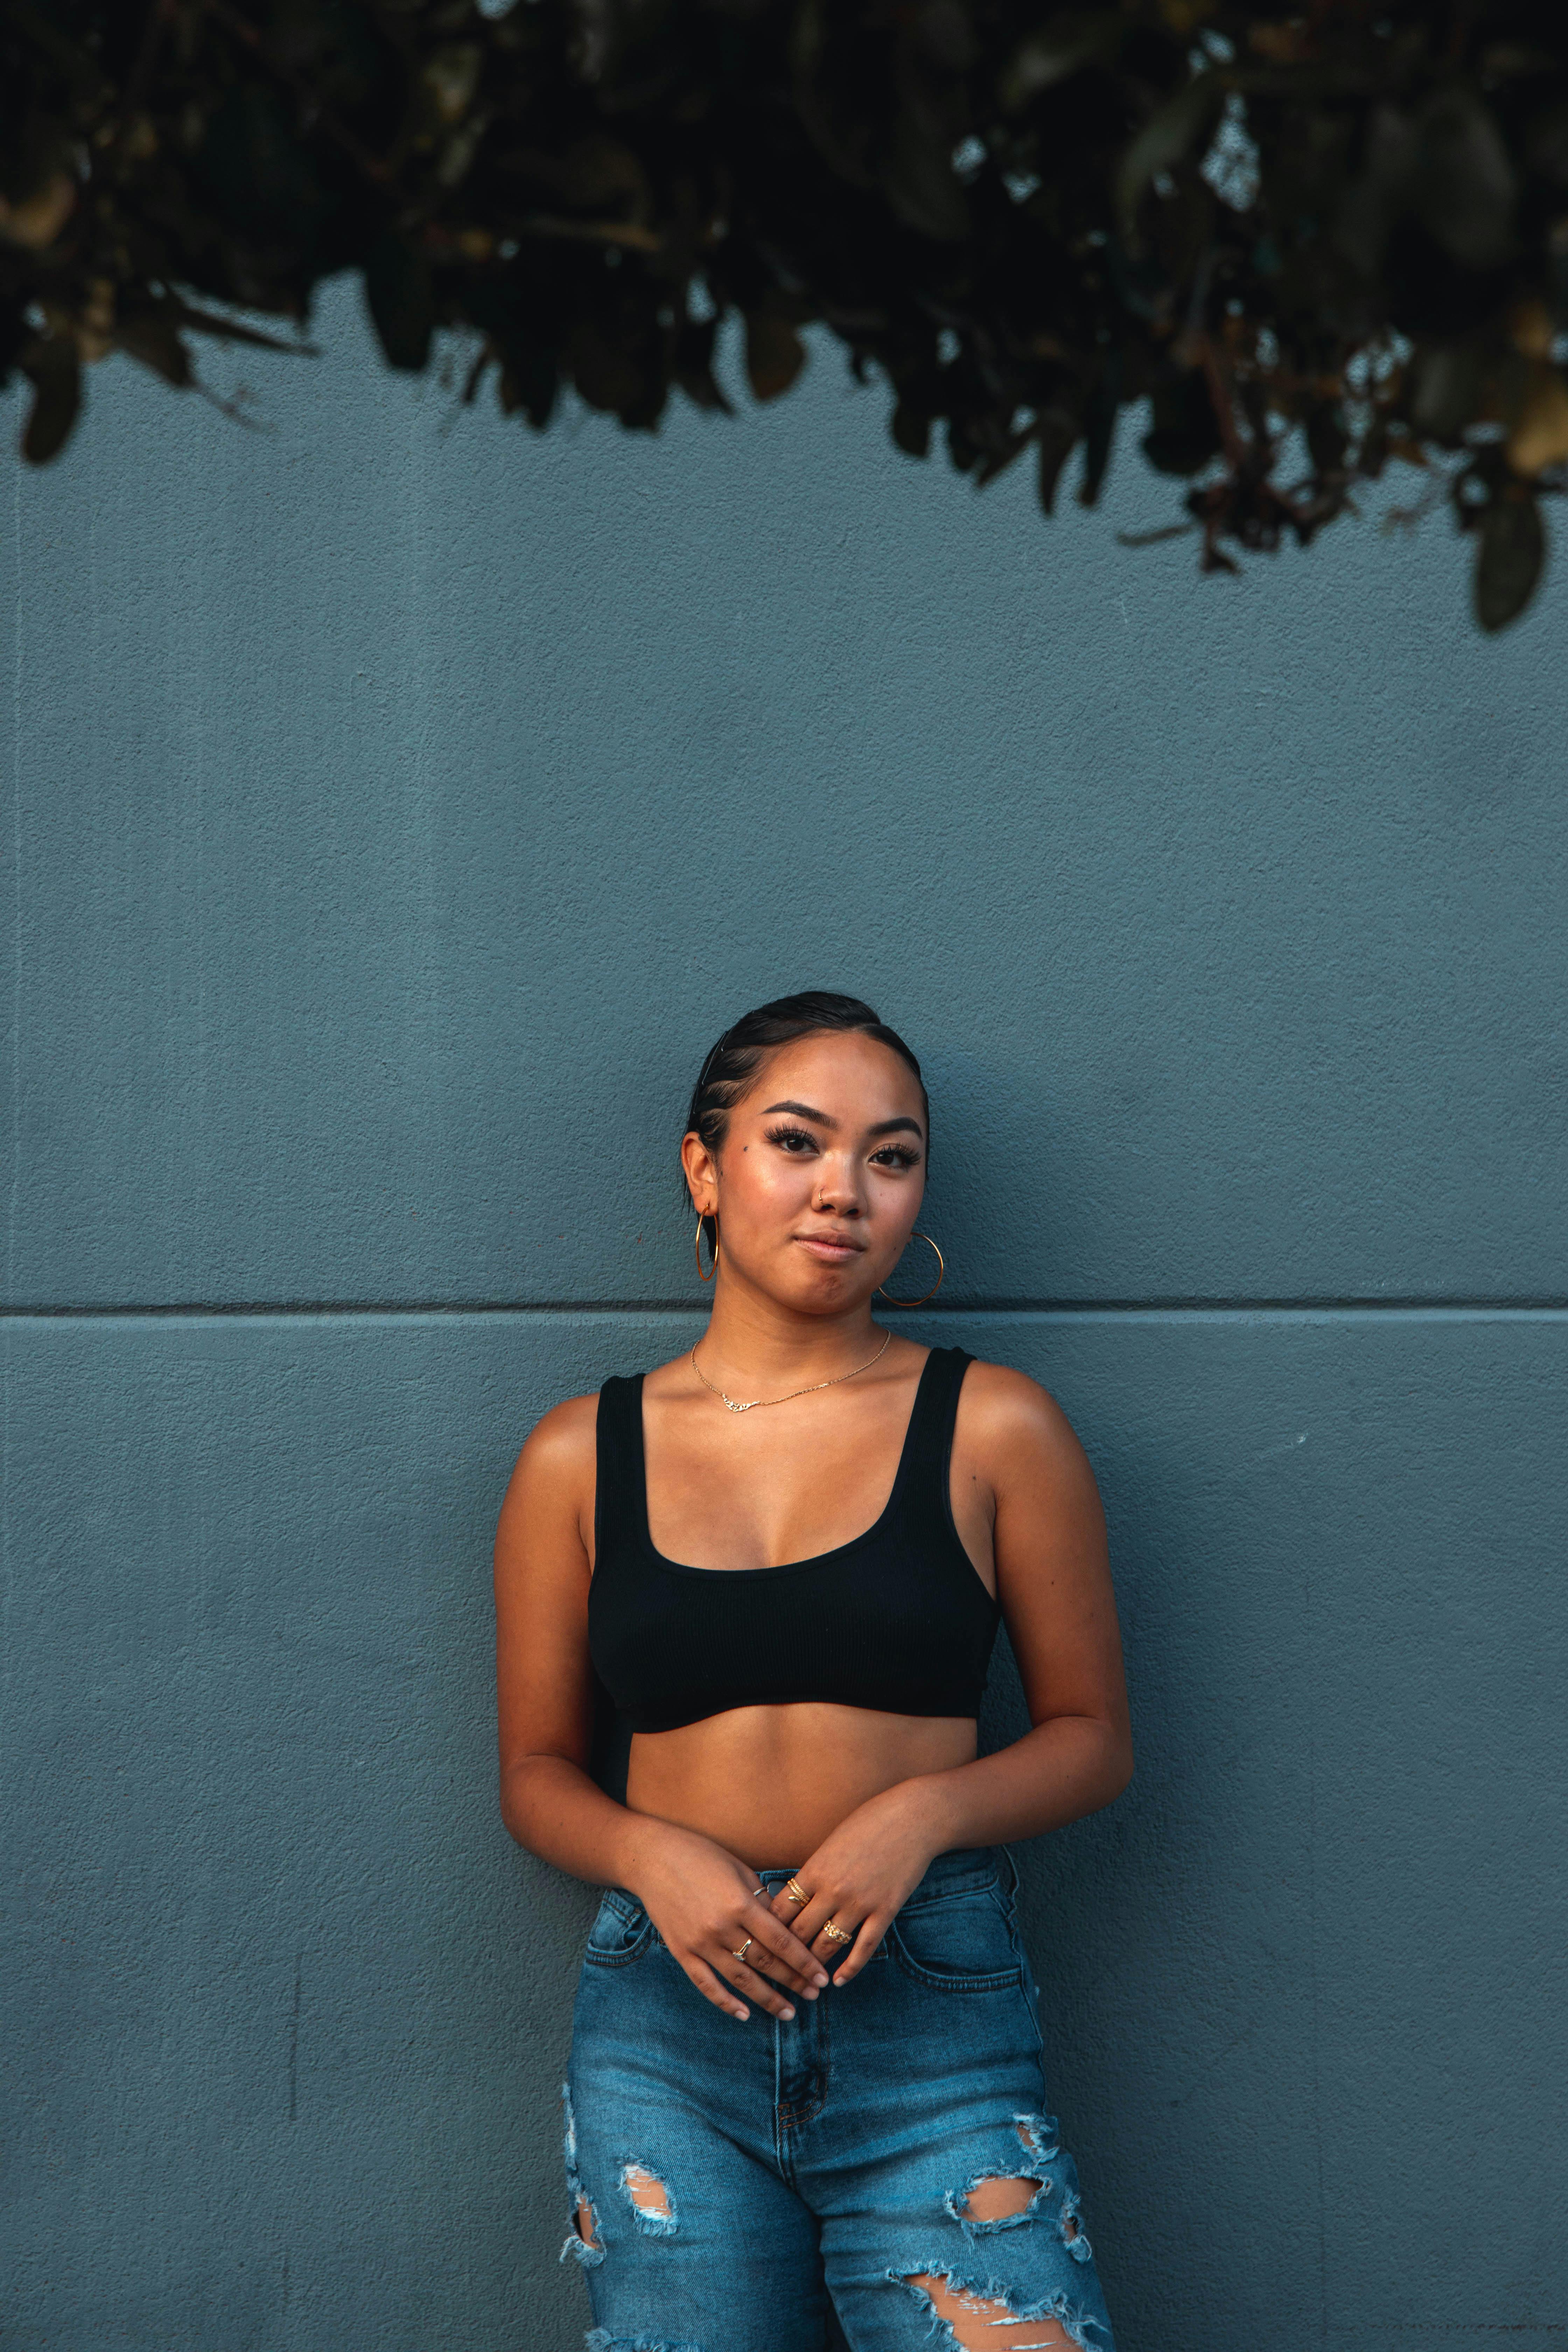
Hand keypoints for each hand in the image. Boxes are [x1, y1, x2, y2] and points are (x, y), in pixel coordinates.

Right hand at [628, 1822, 829, 2022]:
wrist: (652, 1858)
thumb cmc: (700, 1855)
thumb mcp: (738, 1869)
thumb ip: (761, 1899)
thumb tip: (785, 1923)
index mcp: (740, 1903)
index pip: (781, 1941)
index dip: (804, 1962)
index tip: (821, 1977)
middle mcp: (722, 1927)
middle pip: (765, 1963)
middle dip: (793, 1981)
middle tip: (814, 1995)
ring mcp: (700, 1942)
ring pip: (740, 1979)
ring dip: (767, 1999)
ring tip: (788, 2013)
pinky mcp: (682, 1951)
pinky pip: (706, 1984)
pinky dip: (725, 2003)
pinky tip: (744, 2014)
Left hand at [770, 1783, 940, 1985]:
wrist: (912, 1818)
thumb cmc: (868, 1824)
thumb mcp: (831, 1844)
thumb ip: (814, 1873)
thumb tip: (795, 1897)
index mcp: (814, 1870)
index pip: (780, 1911)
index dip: (769, 1931)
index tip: (764, 1944)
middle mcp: (833, 1890)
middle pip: (799, 1934)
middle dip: (787, 1956)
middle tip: (780, 1972)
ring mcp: (860, 1903)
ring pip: (828, 1946)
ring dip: (814, 1967)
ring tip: (806, 1981)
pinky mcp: (885, 1911)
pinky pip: (863, 1948)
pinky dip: (849, 1969)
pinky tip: (839, 1981)